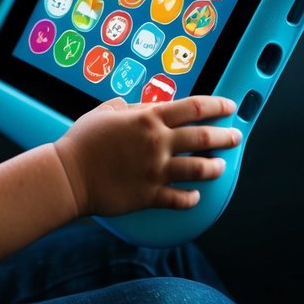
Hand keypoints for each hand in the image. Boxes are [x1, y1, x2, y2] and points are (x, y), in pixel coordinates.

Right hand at [52, 95, 240, 216]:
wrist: (68, 174)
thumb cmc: (82, 141)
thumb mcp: (104, 112)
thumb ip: (128, 107)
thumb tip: (141, 107)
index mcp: (148, 119)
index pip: (194, 108)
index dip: (217, 105)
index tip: (229, 107)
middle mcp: (158, 143)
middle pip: (205, 137)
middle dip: (226, 136)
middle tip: (235, 137)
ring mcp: (156, 170)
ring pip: (200, 169)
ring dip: (215, 167)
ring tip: (221, 166)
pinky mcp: (150, 194)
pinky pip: (180, 198)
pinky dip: (191, 198)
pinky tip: (195, 196)